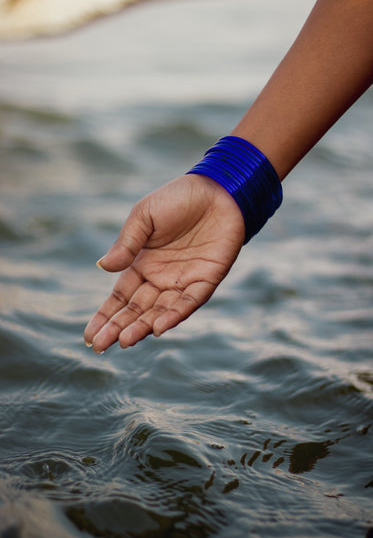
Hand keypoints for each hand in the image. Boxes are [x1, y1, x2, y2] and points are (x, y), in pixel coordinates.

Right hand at [84, 174, 244, 352]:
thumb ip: (126, 244)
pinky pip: (188, 302)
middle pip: (136, 309)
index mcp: (142, 263)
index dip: (105, 316)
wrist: (219, 189)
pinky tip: (159, 328)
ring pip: (159, 311)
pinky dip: (174, 315)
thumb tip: (102, 267)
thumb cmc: (178, 198)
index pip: (120, 297)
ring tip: (124, 341)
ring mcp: (183, 281)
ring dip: (142, 327)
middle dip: (117, 328)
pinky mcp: (206, 280)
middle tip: (99, 347)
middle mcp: (161, 278)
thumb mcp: (144, 216)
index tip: (89, 336)